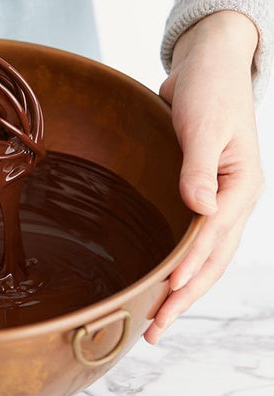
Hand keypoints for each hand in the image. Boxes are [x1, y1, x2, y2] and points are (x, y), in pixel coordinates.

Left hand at [144, 10, 263, 343]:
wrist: (207, 66)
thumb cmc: (210, 89)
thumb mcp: (206, 124)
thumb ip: (201, 167)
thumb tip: (200, 208)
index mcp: (240, 188)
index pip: (212, 239)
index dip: (189, 268)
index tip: (167, 294)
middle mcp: (230, 200)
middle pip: (209, 260)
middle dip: (183, 296)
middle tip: (155, 329)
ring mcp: (214, 199)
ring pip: (199, 256)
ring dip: (179, 288)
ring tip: (154, 317)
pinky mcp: (195, 191)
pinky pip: (187, 236)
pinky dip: (175, 261)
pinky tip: (159, 277)